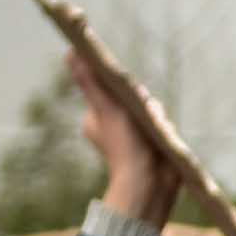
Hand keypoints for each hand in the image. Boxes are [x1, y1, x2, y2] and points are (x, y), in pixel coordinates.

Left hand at [69, 45, 171, 222]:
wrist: (149, 183)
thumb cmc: (123, 145)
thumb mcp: (105, 107)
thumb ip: (90, 81)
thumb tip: (71, 52)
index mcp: (97, 117)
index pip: (113, 88)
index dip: (126, 88)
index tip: (133, 94)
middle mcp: (114, 125)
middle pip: (135, 98)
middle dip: (144, 103)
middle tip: (145, 114)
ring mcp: (134, 136)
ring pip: (152, 110)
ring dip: (157, 116)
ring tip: (154, 128)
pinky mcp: (152, 144)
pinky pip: (162, 125)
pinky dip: (164, 128)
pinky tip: (163, 136)